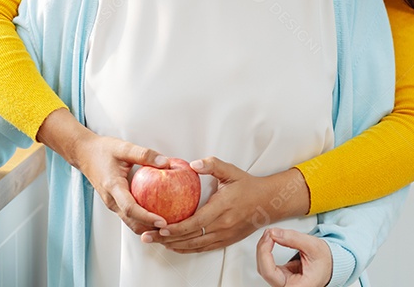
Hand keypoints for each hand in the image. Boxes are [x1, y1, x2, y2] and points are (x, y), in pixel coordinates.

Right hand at [72, 132, 170, 234]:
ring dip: (147, 227)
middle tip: (171, 230)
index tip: (163, 221)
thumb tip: (166, 163)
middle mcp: (111, 200)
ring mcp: (112, 203)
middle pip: (132, 222)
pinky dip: (143, 219)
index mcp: (113, 187)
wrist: (84, 154)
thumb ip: (144, 154)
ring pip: (130, 222)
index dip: (147, 217)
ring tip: (167, 226)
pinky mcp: (115, 203)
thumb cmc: (103, 150)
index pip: (130, 209)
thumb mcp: (124, 148)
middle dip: (150, 229)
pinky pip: (130, 216)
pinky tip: (157, 214)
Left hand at [144, 158, 307, 253]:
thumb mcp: (231, 171)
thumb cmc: (247, 186)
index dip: (176, 228)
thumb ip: (212, 165)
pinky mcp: (225, 241)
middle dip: (166, 239)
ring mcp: (224, 236)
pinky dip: (186, 249)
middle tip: (146, 236)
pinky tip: (173, 246)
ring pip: (194, 246)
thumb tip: (193, 164)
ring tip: (155, 241)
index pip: (195, 222)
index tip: (159, 227)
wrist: (267, 203)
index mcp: (222, 208)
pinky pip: (202, 249)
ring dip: (173, 245)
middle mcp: (222, 226)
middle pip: (190, 238)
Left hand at [256, 228, 332, 286]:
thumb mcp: (313, 246)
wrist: (330, 265)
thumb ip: (293, 238)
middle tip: (269, 232)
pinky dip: (266, 250)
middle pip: (264, 270)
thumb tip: (273, 233)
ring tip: (270, 234)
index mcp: (297, 286)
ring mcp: (282, 282)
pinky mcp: (280, 276)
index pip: (270, 273)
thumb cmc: (324, 261)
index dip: (264, 253)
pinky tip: (271, 240)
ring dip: (263, 249)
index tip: (269, 236)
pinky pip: (267, 264)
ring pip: (263, 267)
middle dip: (263, 248)